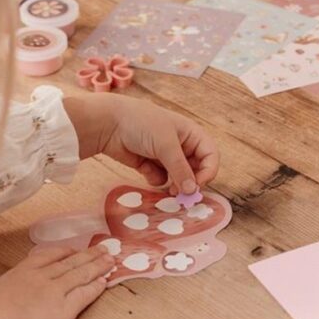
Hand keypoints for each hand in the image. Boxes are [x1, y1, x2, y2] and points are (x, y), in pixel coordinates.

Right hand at [0, 245, 114, 318]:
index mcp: (20, 273)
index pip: (46, 256)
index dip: (63, 252)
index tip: (73, 250)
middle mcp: (41, 278)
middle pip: (69, 262)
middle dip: (88, 255)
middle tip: (104, 248)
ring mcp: (55, 291)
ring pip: (81, 274)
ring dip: (98, 266)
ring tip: (112, 259)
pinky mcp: (67, 308)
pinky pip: (85, 294)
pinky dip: (96, 287)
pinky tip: (106, 281)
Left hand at [63, 93, 218, 194]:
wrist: (107, 123)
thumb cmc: (141, 124)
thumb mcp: (165, 145)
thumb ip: (181, 169)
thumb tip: (192, 190)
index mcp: (191, 134)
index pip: (210, 156)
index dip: (208, 171)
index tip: (197, 186)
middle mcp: (181, 145)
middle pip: (196, 169)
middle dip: (190, 182)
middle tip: (182, 195)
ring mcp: (164, 155)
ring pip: (178, 177)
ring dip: (174, 185)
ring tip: (169, 190)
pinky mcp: (150, 164)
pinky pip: (161, 179)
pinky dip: (156, 179)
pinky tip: (145, 170)